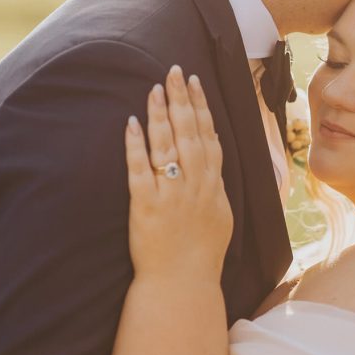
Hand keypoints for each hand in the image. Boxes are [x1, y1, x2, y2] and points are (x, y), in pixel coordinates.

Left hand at [125, 65, 232, 279]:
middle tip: (174, 71)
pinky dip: (135, 145)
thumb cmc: (202, 254)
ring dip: (160, 113)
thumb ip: (217, 188)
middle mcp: (195, 184)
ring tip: (154, 88)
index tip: (195, 83)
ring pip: (167, 145)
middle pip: (189, 133)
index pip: (208, 136)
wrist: (183, 283)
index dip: (202, 108)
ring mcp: (171, 194)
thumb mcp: (222, 216)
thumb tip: (215, 163)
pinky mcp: (146, 205)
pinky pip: (139, 169)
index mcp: (213, 185)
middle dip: (182, 99)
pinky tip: (131, 123)